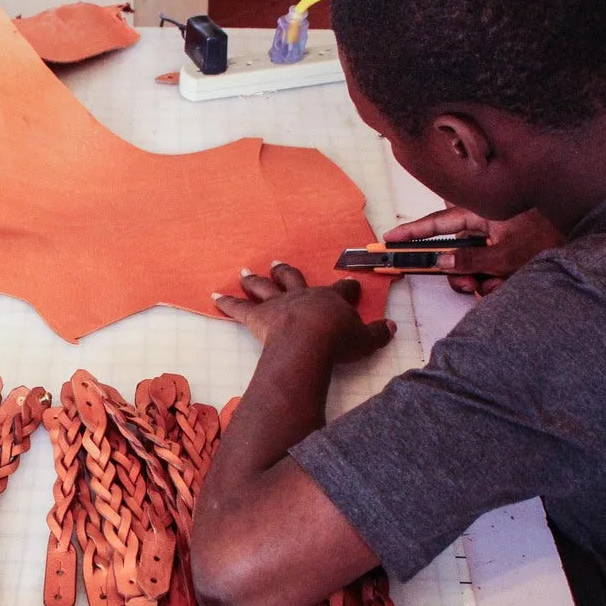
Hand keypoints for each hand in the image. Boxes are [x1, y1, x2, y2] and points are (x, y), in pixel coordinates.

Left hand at [214, 262, 395, 362]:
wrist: (310, 342)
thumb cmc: (338, 341)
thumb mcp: (365, 340)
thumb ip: (378, 333)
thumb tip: (391, 327)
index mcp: (330, 299)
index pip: (341, 290)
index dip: (346, 288)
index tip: (348, 284)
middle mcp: (303, 296)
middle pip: (294, 278)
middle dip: (286, 270)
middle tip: (278, 262)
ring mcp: (279, 304)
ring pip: (265, 287)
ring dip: (254, 280)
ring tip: (245, 272)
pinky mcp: (258, 317)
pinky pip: (239, 308)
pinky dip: (226, 302)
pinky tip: (213, 297)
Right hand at [385, 206, 563, 295]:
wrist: (586, 238)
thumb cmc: (549, 237)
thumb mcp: (504, 254)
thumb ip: (468, 260)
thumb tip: (440, 263)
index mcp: (480, 215)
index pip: (436, 224)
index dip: (411, 233)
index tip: (389, 239)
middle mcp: (486, 225)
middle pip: (456, 253)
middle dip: (461, 274)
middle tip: (470, 286)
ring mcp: (499, 237)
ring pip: (476, 264)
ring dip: (485, 280)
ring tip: (503, 284)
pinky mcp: (511, 249)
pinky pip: (493, 268)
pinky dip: (500, 279)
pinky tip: (514, 282)